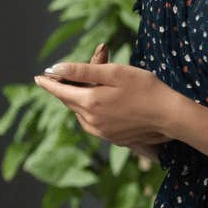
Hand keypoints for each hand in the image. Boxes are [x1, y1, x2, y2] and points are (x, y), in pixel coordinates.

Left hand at [34, 45, 177, 148]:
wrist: (170, 116)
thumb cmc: (146, 88)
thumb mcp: (114, 73)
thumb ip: (82, 70)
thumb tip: (55, 69)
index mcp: (90, 102)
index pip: (61, 92)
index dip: (48, 83)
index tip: (38, 77)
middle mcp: (91, 121)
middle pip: (70, 102)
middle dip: (67, 87)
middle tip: (66, 75)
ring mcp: (101, 132)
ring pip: (81, 113)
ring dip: (80, 100)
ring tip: (87, 87)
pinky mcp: (112, 138)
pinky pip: (92, 123)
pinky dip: (90, 111)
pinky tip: (100, 104)